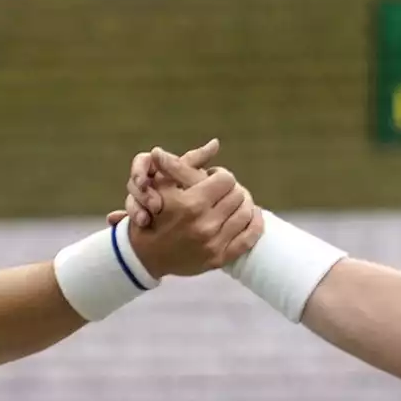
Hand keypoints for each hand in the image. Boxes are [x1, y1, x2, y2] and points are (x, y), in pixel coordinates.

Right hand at [119, 139, 263, 277]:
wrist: (145, 256)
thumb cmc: (152, 215)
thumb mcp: (160, 186)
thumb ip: (182, 164)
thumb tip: (213, 142)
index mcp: (191, 204)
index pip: (226, 179)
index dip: (220, 174)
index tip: (212, 178)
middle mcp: (205, 224)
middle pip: (238, 194)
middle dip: (231, 188)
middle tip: (222, 190)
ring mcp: (214, 244)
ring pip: (246, 213)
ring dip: (243, 203)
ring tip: (233, 201)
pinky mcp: (220, 258)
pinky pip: (250, 237)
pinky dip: (255, 223)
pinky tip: (250, 215)